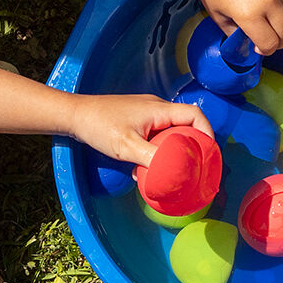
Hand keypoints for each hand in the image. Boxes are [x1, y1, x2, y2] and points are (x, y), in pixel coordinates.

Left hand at [68, 94, 212, 166]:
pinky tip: (146, 167)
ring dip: (172, 150)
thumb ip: (152, 159)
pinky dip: (157, 150)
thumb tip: (173, 174)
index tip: (208, 152)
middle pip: (186, 124)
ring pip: (171, 131)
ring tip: (170, 169)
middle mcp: (157, 108)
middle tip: (193, 166)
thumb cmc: (99, 126)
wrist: (74, 115)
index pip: (195, 115)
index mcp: (160, 109)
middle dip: (191, 145)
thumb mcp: (127, 147)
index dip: (207, 132)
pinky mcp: (137, 120)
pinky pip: (157, 134)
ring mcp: (147, 113)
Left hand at [191, 0, 282, 54]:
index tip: (259, 49)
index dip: (265, 50)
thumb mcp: (215, 12)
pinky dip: (281, 3)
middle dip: (280, 42)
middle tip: (271, 42)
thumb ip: (232, 31)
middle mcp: (268, 1)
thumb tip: (245, 40)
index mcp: (249, 14)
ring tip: (271, 23)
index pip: (269, 43)